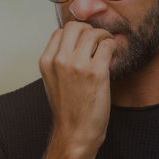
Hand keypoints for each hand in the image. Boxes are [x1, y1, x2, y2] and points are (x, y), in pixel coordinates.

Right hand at [39, 22, 116, 151]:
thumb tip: (76, 43)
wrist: (75, 132)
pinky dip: (112, 46)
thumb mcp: (53, 81)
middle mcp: (59, 60)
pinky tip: (112, 55)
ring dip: (104, 36)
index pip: (60, 31)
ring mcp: (77, 65)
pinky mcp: (96, 72)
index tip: (85, 41)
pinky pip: (107, 45)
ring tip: (107, 46)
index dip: (75, 33)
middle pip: (75, 26)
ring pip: (93, 33)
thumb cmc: (68, 109)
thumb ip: (60, 61)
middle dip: (89, 29)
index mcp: (46, 61)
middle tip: (98, 40)